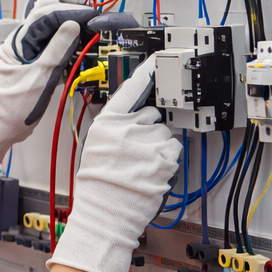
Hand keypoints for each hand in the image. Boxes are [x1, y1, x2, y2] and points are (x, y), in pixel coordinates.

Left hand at [0, 0, 94, 180]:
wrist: (4, 125)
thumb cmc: (17, 106)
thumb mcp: (41, 77)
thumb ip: (57, 49)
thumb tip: (72, 24)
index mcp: (20, 41)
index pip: (45, 14)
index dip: (69, 10)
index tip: (90, 14)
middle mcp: (23, 40)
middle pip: (45, 11)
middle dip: (67, 6)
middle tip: (90, 11)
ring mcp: (29, 48)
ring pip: (49, 23)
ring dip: (68, 17)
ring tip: (87, 18)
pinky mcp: (36, 58)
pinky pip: (52, 38)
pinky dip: (67, 34)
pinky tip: (79, 34)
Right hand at [47, 54, 181, 271]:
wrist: (105, 213)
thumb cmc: (98, 184)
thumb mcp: (97, 145)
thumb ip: (118, 126)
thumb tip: (140, 116)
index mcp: (108, 122)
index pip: (131, 89)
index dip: (148, 72)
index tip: (160, 58)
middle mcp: (128, 128)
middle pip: (152, 115)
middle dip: (149, 130)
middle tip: (134, 153)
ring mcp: (149, 142)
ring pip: (166, 133)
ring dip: (159, 147)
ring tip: (141, 166)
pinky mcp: (165, 158)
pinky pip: (174, 150)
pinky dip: (167, 160)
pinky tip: (151, 172)